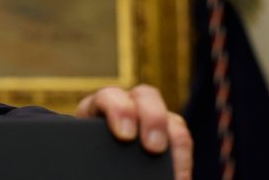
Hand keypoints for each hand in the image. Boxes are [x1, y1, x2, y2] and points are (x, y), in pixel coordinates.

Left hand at [75, 84, 192, 179]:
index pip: (109, 96)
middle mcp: (129, 106)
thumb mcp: (85, 150)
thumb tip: (92, 171)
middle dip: (153, 119)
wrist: (94, 164)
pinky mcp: (169, 138)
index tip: (124, 136)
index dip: (119, 110)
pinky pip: (182, 143)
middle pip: (146, 96)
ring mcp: (152, 119)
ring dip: (175, 142)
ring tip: (175, 172)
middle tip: (153, 148)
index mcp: (99, 107)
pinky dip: (183, 161)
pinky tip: (179, 179)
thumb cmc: (85, 156)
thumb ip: (93, 152)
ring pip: (171, 118)